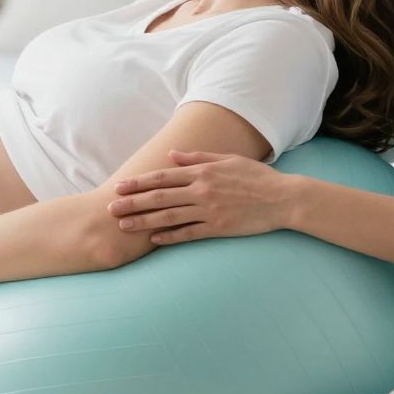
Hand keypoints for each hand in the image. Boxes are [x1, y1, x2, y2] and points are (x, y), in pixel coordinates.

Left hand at [106, 150, 294, 245]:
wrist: (283, 199)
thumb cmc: (256, 177)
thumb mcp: (227, 159)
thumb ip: (197, 157)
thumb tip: (172, 154)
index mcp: (202, 172)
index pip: (163, 177)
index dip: (139, 182)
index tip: (120, 187)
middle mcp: (202, 190)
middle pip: (160, 197)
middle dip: (133, 203)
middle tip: (111, 208)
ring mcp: (209, 210)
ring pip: (169, 216)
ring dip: (144, 221)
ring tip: (124, 225)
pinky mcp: (219, 228)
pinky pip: (189, 233)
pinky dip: (170, 236)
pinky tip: (153, 239)